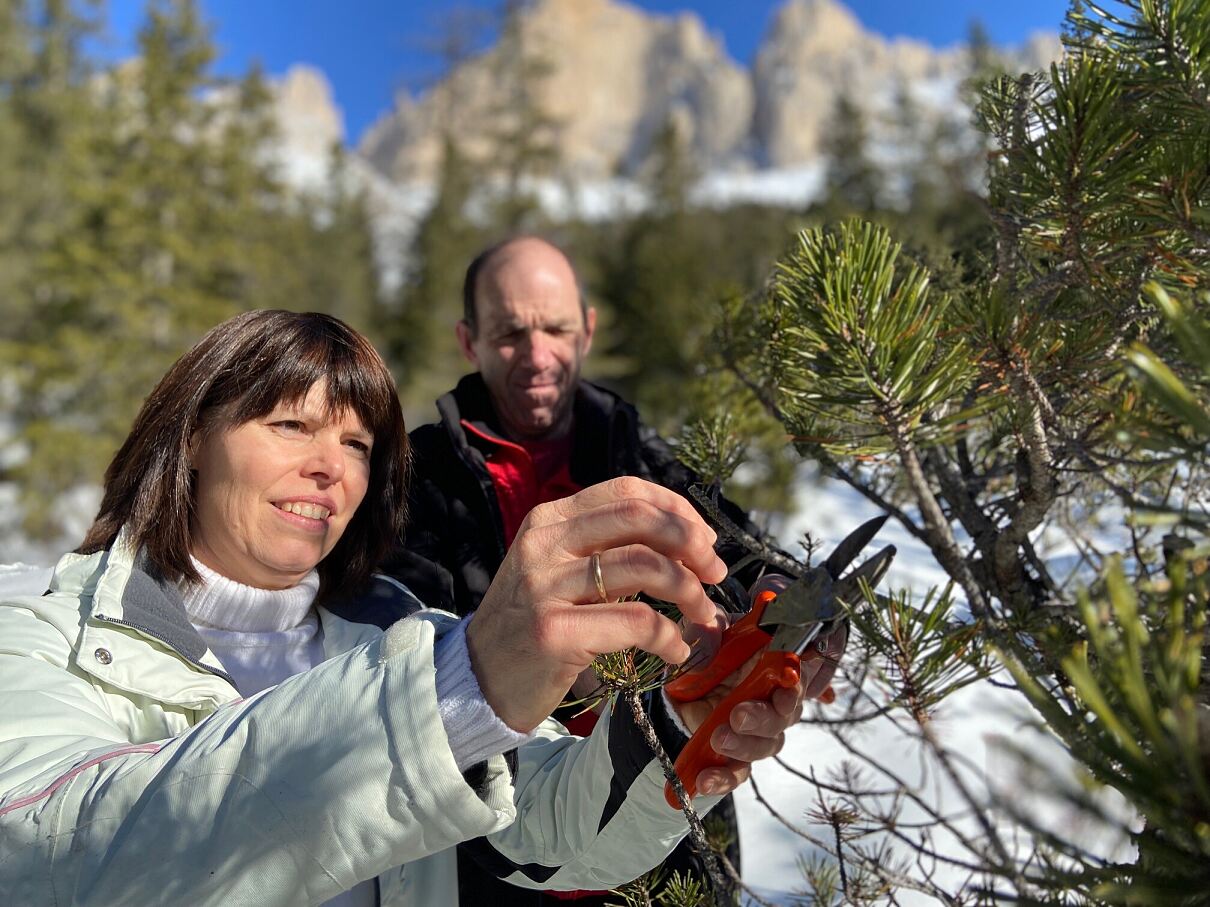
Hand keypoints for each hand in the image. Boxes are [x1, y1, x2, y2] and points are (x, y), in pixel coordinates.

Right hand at [466, 477, 726, 731]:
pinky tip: (676, 650)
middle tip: (715, 572)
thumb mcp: (556, 570)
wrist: (475, 679)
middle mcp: (545, 544)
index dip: (677, 510)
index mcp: (549, 520)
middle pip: (640, 519)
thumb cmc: (530, 625)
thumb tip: (684, 537)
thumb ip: (604, 547)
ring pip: (645, 567)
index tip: (704, 540)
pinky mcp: (554, 631)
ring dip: (690, 592)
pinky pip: (635, 622)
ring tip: (704, 615)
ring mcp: (546, 587)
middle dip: (692, 542)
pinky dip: (670, 636)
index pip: (627, 491)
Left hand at [669, 583, 847, 796]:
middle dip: (766, 716)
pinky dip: (724, 778)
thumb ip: (709, 627)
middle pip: (786, 714)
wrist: (673, 688)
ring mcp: (753, 729)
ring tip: (719, 737)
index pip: (799, 674)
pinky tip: (704, 780)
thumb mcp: (702, 631)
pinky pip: (738, 773)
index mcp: (772, 665)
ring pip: (767, 744)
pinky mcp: (733, 754)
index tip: (789, 680)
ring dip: (745, 744)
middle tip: (738, 714)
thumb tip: (715, 629)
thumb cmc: (701, 652)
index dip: (801, 680)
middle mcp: (770, 698)